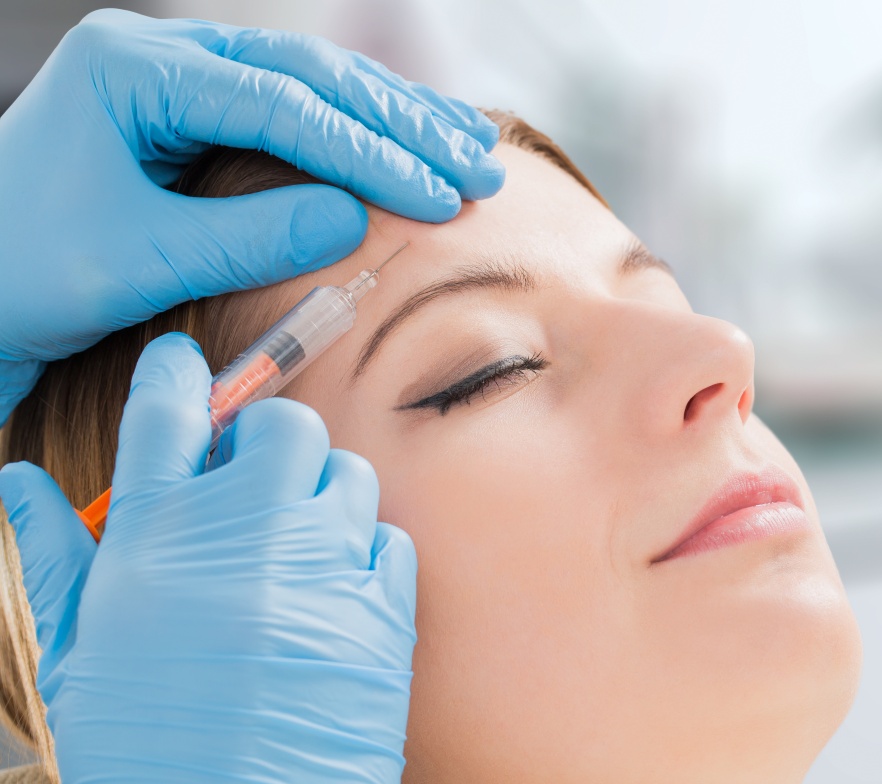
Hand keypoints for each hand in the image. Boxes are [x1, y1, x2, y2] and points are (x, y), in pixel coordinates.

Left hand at [0, 8, 503, 423]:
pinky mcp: (196, 113)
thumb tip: (355, 218)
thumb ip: (251, 235)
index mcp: (135, 68)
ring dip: (392, 122)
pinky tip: (407, 145)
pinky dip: (355, 134)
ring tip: (469, 150)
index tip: (436, 194)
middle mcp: (162, 54)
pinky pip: (293, 112)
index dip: (368, 153)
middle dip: (400, 127)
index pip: (282, 104)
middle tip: (476, 167)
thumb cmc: (32, 271)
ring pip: (310, 86)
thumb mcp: (143, 258)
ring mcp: (181, 78)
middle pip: (309, 77)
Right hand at [0, 333, 417, 783]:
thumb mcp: (76, 661)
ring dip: (322, 495)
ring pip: (347, 473)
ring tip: (296, 548)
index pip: (168, 409)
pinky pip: (391, 541)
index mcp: (154, 539)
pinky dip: (367, 553)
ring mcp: (324, 575)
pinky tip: (338, 597)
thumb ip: (58, 556)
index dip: (178, 377)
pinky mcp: (384, 621)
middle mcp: (246, 538)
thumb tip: (20, 480)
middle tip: (253, 486)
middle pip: (281, 423)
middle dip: (267, 440)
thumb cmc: (137, 775)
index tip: (187, 373)